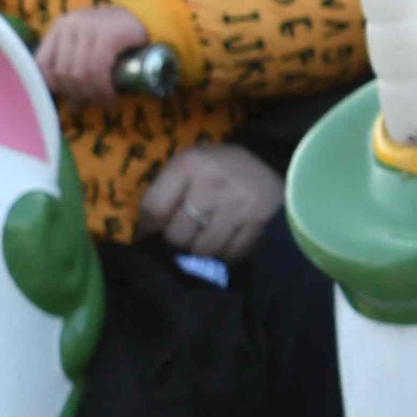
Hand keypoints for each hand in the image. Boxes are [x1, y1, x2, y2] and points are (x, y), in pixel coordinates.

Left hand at [37, 5, 158, 103]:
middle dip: (77, 94)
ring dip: (92, 94)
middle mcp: (70, 24)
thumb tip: (70, 108)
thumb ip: (75, 70)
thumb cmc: (114, 38)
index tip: (70, 96)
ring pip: (79, 73)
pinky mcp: (108, 34)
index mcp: (59, 27)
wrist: (146, 18)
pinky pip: (98, 69)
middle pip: (62, 73)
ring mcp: (88, 27)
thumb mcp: (88, 50)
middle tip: (93, 102)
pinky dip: (103, 88)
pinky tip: (110, 95)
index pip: (41, 64)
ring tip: (103, 100)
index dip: (53, 87)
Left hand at [140, 143, 285, 261]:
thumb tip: (147, 229)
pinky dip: (225, 254)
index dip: (148, 226)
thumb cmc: (220, 167)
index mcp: (189, 165)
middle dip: (177, 239)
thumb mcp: (190, 164)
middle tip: (186, 233)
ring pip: (202, 250)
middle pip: (176, 235)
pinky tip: (227, 239)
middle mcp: (211, 185)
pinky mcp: (257, 224)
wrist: (270, 161)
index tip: (153, 230)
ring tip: (206, 236)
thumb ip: (166, 190)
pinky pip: (229, 255)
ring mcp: (236, 206)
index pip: (153, 208)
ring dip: (201, 249)